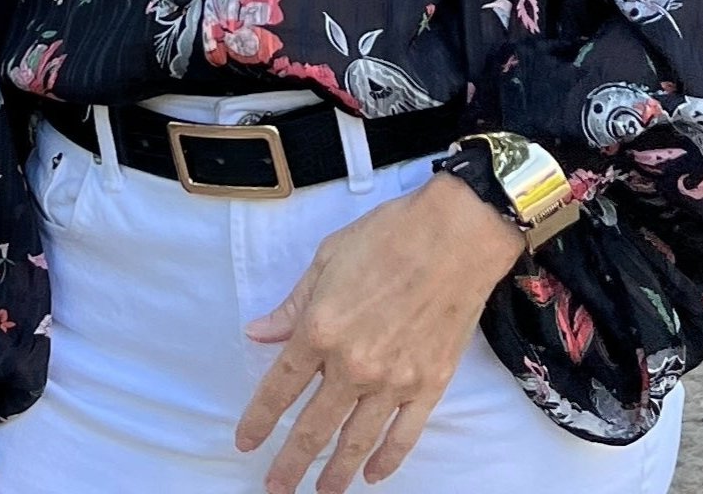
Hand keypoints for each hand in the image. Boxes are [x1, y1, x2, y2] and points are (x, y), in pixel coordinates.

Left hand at [236, 170, 524, 493]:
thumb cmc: (389, 235)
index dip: (259, 419)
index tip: (245, 442)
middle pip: (313, 428)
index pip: (280, 388)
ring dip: (333, 473)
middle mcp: (352, 365)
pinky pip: (403, 436)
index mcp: (320, 330)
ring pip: (355, 442)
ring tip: (320, 492)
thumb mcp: (328, 258)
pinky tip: (372, 475)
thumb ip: (293, 305)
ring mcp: (393, 381)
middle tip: (275, 487)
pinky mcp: (429, 385)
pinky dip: (386, 461)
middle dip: (290, 463)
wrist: (456, 234)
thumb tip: (258, 333)